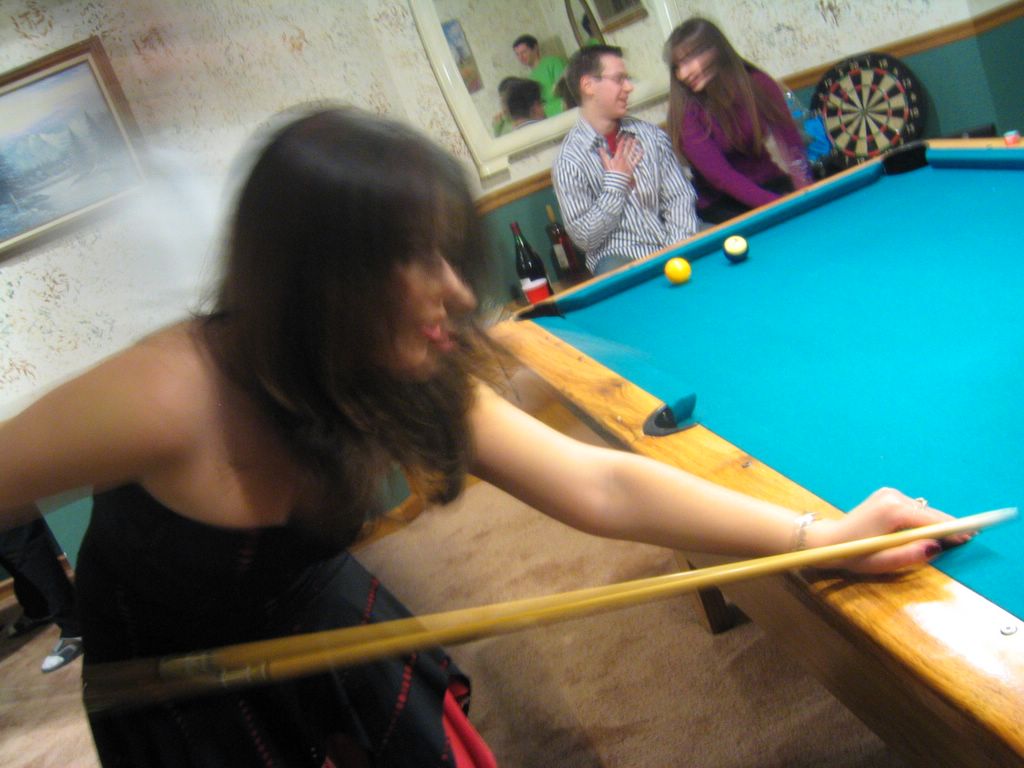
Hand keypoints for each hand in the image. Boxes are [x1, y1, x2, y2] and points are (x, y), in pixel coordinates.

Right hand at [599, 136, 641, 181]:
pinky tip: (642, 151)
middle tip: (631, 135)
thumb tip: (599, 148)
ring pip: (632, 152)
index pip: (620, 146)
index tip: (624, 135)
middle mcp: (624, 158)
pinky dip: (639, 155)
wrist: (616, 183)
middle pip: (627, 147)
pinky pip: (637, 160)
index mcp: (617, 157)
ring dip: (634, 145)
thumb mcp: (605, 164)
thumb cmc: (610, 174)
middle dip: (629, 141)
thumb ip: (603, 155)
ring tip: (636, 140)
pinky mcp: (632, 167)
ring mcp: (629, 162)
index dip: (622, 140)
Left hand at [805, 487, 972, 572]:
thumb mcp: (882, 562)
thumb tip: (937, 547)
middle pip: (930, 513)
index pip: (932, 520)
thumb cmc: (854, 554)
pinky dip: (919, 520)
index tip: (970, 536)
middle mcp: (893, 496)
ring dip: (930, 525)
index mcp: (893, 510)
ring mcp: (889, 493)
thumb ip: (911, 555)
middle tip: (963, 540)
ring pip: (923, 511)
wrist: (828, 540)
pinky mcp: (887, 495)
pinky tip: (913, 533)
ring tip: (933, 541)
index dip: (952, 530)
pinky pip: (913, 509)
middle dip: (945, 527)